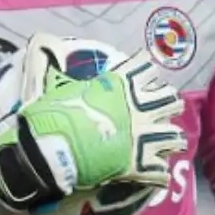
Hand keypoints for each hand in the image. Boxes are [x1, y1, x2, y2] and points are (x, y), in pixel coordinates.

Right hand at [0, 34, 186, 210]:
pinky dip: (159, 173)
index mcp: (121, 84)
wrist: (49, 149)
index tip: (143, 73)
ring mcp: (142, 137)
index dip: (146, 69)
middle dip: (168, 104)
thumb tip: (40, 41)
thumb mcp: (57, 83)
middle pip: (170, 100)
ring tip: (166, 143)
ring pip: (174, 136)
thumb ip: (60, 66)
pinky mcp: (139, 165)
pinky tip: (156, 173)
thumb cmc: (52, 115)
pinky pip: (160, 172)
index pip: (146, 66)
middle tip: (160, 110)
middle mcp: (138, 108)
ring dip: (170, 138)